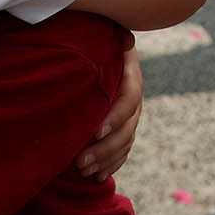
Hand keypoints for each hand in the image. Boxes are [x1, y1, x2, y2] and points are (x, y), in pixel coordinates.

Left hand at [80, 41, 141, 179]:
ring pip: (125, 143)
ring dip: (106, 161)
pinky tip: (97, 177)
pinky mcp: (123, 127)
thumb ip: (114, 40)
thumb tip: (127, 40)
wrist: (103, 50)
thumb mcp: (105, 37)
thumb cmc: (97, 41)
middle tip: (79, 162)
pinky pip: (123, 150)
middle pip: (126, 129)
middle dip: (104, 149)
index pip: (129, 101)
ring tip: (83, 172)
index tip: (95, 132)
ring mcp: (131, 116)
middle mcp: (135, 100)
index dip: (114, 118)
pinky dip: (112, 165)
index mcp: (131, 78)